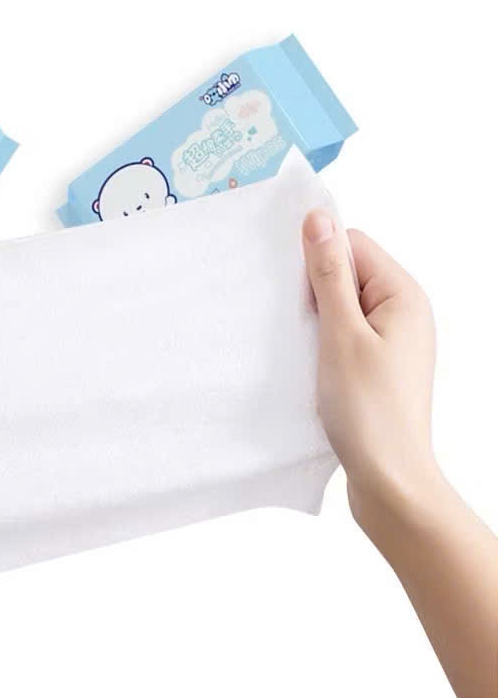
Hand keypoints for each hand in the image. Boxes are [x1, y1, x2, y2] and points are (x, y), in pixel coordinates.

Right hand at [301, 210, 439, 519]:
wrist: (389, 479)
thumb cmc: (368, 410)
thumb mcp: (341, 334)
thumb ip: (329, 274)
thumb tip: (318, 218)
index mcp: (402, 295)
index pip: (354, 244)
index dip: (319, 258)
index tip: (296, 291)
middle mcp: (402, 312)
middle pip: (347, 272)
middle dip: (315, 289)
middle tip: (299, 324)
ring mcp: (390, 340)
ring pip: (341, 305)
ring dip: (315, 317)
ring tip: (303, 346)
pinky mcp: (375, 364)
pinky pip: (343, 333)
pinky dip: (321, 340)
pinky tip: (308, 361)